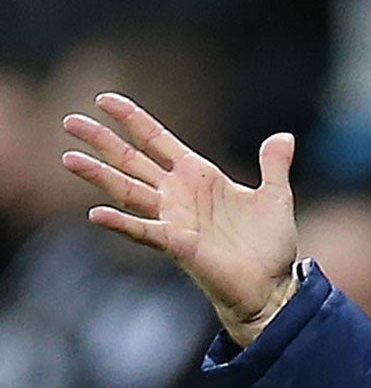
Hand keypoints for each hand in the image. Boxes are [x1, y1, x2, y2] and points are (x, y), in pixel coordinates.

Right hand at [59, 92, 299, 345]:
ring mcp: (174, 219)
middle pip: (131, 160)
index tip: (105, 99)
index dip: (132, 119)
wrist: (274, 288)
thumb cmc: (270, 247)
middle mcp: (179, 195)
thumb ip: (273, 166)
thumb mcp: (276, 198)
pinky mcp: (177, 245)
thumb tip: (285, 137)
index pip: (157, 140)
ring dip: (98, 175)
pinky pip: (144, 231)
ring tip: (68, 158)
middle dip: (101, 140)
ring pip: (127, 190)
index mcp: (198, 177)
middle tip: (69, 120)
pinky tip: (96, 213)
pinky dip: (121, 223)